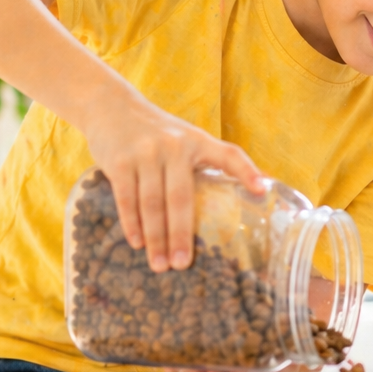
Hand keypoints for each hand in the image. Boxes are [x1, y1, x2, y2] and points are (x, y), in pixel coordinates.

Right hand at [77, 95, 263, 272]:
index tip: (262, 191)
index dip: (246, 172)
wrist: (111, 106)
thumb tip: (251, 191)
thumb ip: (208, 161)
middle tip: (183, 265)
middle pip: (181, 199)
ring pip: (152, 204)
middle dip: (181, 236)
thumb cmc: (157, 132)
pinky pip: (127, 199)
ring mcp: (145, 153)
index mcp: (197, 141)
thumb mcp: (186, 138)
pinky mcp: (119, 161)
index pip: (229, 155)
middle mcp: (174, 146)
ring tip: (160, 264)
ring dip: (155, 238)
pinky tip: (137, 243)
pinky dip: (132, 223)